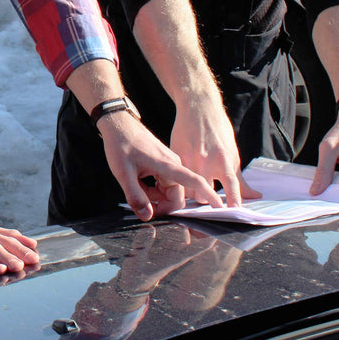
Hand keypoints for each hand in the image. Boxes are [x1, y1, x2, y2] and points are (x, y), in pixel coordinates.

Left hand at [98, 112, 223, 219]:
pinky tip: (137, 183)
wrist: (117, 123)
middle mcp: (172, 165)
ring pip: (168, 191)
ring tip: (135, 188)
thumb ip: (135, 196)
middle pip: (176, 196)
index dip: (209, 196)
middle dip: (161, 205)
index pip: (195, 182)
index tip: (221, 209)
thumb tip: (148, 217)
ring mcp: (167, 164)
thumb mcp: (123, 173)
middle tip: (140, 205)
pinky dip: (151, 189)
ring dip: (154, 196)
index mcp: (168, 165)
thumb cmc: (120, 143)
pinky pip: (162, 184)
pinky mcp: (161, 164)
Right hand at [170, 96, 260, 206]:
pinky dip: (181, 183)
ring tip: (195, 191)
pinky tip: (184, 181)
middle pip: (205, 196)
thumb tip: (255, 197)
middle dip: (207, 201)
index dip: (233, 201)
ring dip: (192, 194)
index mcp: (224, 159)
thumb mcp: (232, 153)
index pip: (231, 187)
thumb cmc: (218, 130)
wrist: (199, 107)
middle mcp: (206, 161)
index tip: (234, 212)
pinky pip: (177, 178)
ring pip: (188, 190)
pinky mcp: (175, 154)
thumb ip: (240, 179)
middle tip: (209, 200)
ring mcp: (189, 158)